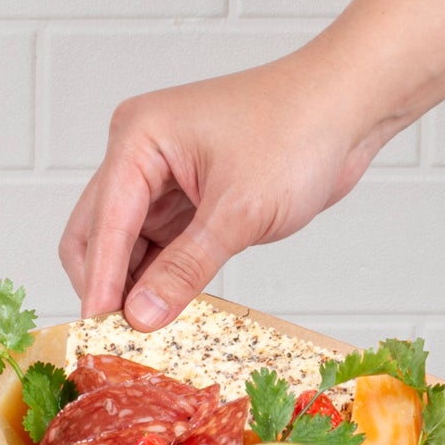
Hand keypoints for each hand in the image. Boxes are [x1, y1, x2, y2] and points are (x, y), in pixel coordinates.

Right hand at [58, 47, 391, 327]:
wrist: (347, 107)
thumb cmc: (298, 132)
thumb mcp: (240, 211)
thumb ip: (186, 267)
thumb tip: (141, 315)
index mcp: (139, 139)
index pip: (102, 223)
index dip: (99, 282)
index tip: (97, 333)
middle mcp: (140, 153)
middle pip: (98, 232)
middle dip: (106, 283)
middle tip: (117, 338)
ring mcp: (162, 176)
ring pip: (125, 243)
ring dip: (132, 284)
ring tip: (144, 332)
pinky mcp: (186, 196)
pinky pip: (158, 244)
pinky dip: (159, 275)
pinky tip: (166, 309)